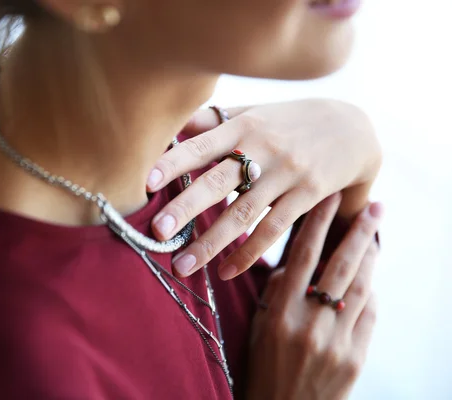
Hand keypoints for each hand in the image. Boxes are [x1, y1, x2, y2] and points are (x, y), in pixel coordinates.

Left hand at [146, 99, 382, 279]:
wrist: (354, 128)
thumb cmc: (290, 120)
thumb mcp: (255, 111)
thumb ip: (214, 120)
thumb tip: (173, 124)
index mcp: (244, 125)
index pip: (202, 144)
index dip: (174, 162)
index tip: (146, 182)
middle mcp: (263, 148)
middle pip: (218, 182)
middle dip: (186, 208)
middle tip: (157, 232)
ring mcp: (287, 174)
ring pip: (244, 213)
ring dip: (211, 243)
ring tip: (182, 266)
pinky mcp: (308, 195)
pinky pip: (274, 229)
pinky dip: (248, 253)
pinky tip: (225, 272)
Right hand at [246, 194, 381, 399]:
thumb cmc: (265, 368)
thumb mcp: (259, 328)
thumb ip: (277, 294)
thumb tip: (298, 263)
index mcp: (280, 313)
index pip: (303, 257)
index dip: (317, 224)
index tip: (329, 199)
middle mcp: (309, 324)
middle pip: (340, 266)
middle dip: (359, 232)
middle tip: (374, 206)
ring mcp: (336, 341)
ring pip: (360, 287)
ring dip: (370, 257)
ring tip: (375, 234)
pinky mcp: (355, 358)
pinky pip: (367, 315)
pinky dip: (369, 292)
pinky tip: (368, 278)